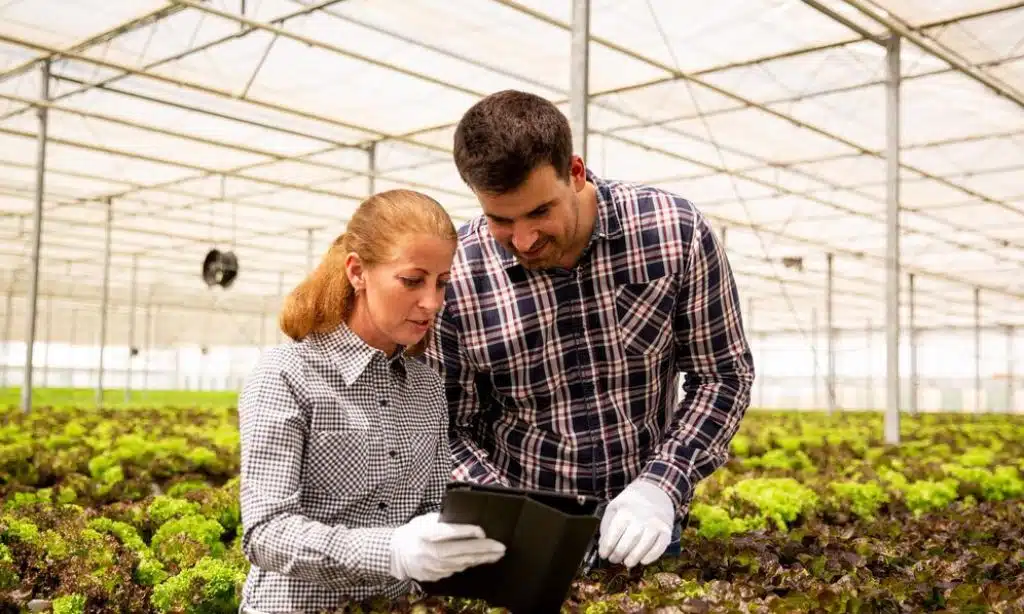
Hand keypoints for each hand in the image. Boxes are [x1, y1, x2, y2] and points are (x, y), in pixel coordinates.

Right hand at [389, 512, 505, 581]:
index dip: (467, 532)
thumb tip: (466, 519)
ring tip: (497, 554)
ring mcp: (433, 566)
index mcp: (426, 534)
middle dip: (484, 549)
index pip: (449, 533)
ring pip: (462, 563)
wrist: (397, 554)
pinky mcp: (436, 576)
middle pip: (461, 551)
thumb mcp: (426, 520)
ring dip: (482, 558)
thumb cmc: (415, 532)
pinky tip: (481, 560)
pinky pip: (457, 569)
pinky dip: (470, 564)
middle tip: (500, 546)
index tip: (482, 530)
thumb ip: (444, 520)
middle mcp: (430, 552)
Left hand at [598, 480, 673, 567]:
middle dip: (618, 555)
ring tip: (626, 562)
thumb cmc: (630, 504)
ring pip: (643, 547)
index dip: (606, 548)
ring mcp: (655, 525)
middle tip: (614, 560)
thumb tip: (604, 546)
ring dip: (633, 559)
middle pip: (628, 542)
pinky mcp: (666, 531)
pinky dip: (651, 557)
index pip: (613, 534)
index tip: (603, 555)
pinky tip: (642, 561)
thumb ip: (607, 527)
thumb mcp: (614, 508)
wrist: (654, 492)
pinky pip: (659, 548)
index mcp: (625, 511)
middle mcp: (641, 518)